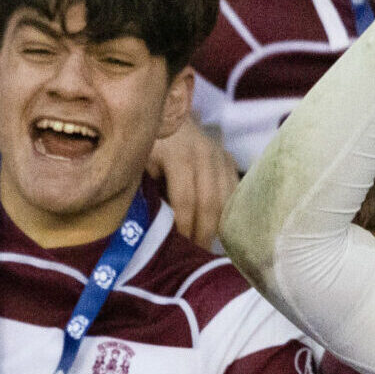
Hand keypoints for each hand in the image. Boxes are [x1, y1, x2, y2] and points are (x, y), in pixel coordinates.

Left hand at [149, 124, 241, 250]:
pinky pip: (235, 193)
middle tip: (197, 259)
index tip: (181, 250)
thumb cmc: (147, 148)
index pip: (186, 199)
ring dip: (218, 228)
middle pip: (209, 202)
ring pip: (226, 199)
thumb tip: (146, 229)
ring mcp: (219, 155)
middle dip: (204, 234)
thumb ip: (146, 191)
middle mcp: (203, 153)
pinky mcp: (228, 160)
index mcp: (177, 154)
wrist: (166, 114)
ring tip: (208, 252)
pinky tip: (221, 234)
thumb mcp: (140, 165)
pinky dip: (229, 215)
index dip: (184, 227)